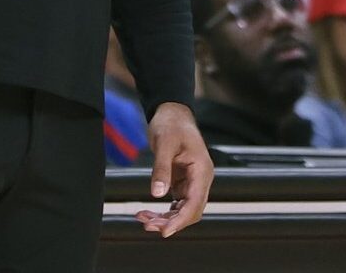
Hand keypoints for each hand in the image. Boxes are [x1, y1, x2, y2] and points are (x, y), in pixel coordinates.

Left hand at [135, 103, 211, 238]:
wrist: (171, 112)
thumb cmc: (171, 124)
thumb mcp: (164, 144)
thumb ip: (161, 169)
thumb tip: (157, 194)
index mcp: (202, 170)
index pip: (195, 203)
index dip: (180, 221)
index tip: (164, 232)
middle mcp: (200, 179)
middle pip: (190, 211)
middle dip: (170, 222)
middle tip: (147, 225)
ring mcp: (192, 181)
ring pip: (182, 210)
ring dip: (164, 218)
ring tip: (143, 219)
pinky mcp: (182, 182)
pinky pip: (175, 203)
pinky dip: (162, 210)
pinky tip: (146, 212)